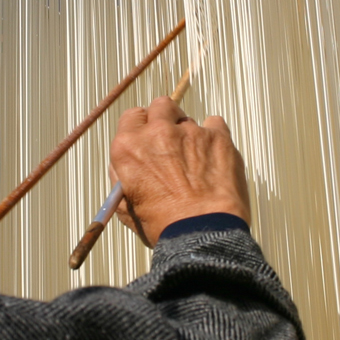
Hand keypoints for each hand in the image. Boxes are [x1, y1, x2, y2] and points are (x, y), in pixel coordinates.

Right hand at [109, 96, 250, 246]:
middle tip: (172, 141)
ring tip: (196, 162)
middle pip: (161, 106)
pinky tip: (214, 157)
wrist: (201, 233)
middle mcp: (157, 133)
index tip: (149, 136)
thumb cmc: (164, 227)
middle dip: (166, 118)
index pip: (132, 116)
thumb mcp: (125, 206)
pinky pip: (215, 123)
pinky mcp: (217, 136)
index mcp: (129, 148)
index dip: (142, 126)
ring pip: (188, 119)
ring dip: (190, 135)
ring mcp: (190, 132)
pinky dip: (214, 136)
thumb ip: (122, 177)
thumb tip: (125, 166)